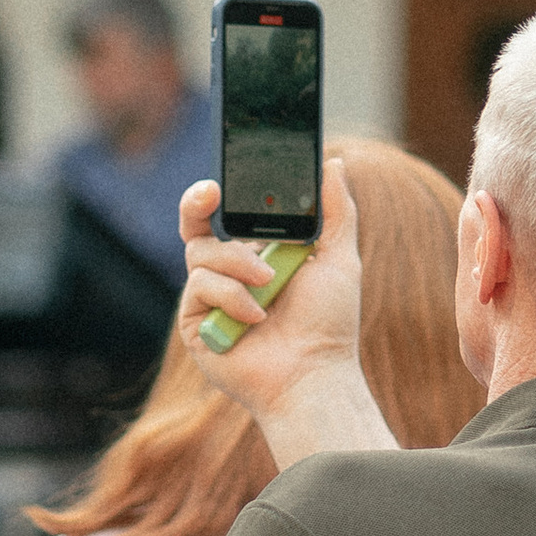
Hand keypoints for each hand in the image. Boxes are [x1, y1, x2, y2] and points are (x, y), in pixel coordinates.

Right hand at [175, 157, 391, 467]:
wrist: (314, 373)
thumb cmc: (329, 323)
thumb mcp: (339, 257)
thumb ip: (336, 209)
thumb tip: (333, 163)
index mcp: (256, 254)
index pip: (227, 214)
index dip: (218, 194)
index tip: (224, 178)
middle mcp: (228, 274)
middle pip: (196, 227)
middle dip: (195, 203)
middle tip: (210, 193)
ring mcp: (209, 299)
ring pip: (201, 254)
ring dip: (238, 264)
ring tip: (269, 285)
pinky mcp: (195, 324)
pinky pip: (199, 287)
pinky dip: (231, 296)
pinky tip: (256, 316)